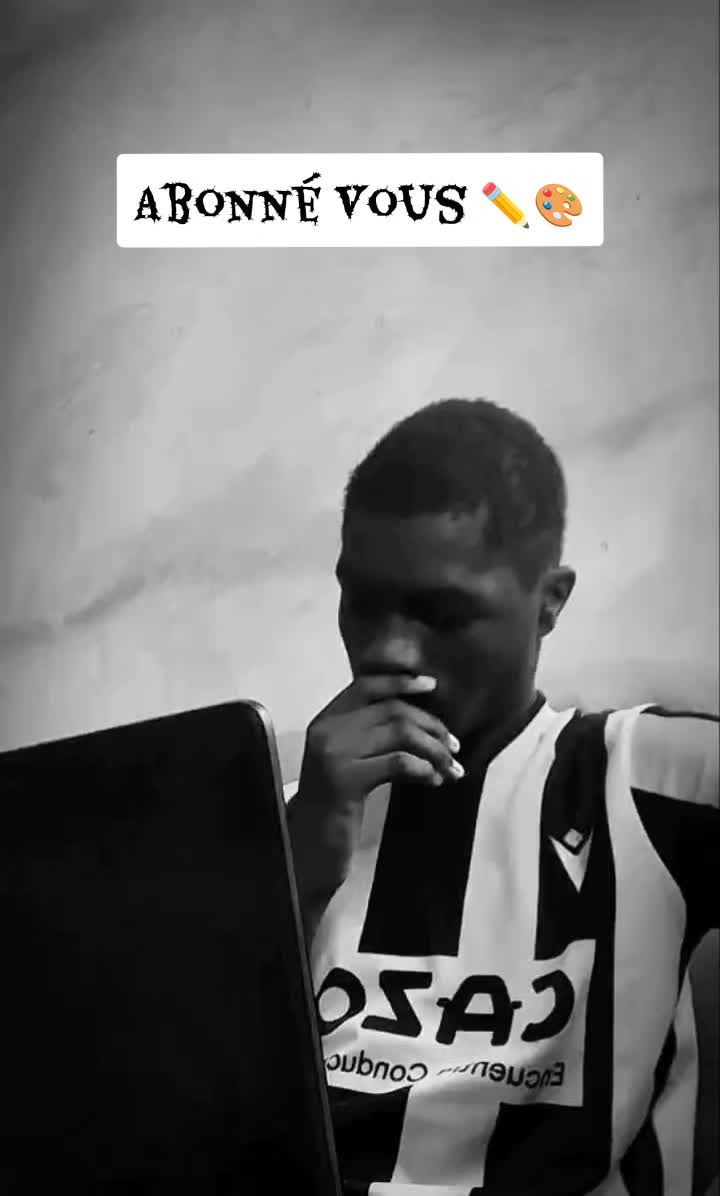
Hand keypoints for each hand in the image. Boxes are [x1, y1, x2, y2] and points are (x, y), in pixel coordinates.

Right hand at [289, 675, 462, 908]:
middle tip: (454, 746)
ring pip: (400, 733)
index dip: (401, 682)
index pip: (366, 685)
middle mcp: (327, 730)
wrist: (308, 844)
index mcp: (326, 720)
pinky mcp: (347, 780)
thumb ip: (371, 736)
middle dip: (431, 725)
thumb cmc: (334, 803)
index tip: (431, 685)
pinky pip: (399, 763)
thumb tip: (424, 722)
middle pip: (392, 709)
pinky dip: (424, 769)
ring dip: (434, 749)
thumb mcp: (350, 761)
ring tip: (452, 767)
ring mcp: (334, 754)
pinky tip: (434, 781)